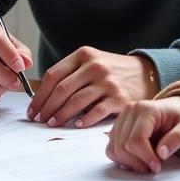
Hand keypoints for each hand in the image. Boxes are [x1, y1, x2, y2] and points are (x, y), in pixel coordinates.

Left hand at [27, 48, 158, 127]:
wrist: (146, 73)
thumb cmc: (112, 71)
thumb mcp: (92, 61)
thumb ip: (71, 73)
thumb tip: (44, 96)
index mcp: (83, 54)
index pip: (53, 75)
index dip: (39, 94)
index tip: (33, 108)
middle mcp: (95, 66)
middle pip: (62, 89)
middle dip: (46, 107)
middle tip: (38, 119)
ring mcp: (108, 82)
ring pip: (76, 101)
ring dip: (61, 115)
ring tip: (52, 123)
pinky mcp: (120, 98)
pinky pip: (97, 111)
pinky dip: (84, 120)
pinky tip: (76, 125)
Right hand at [106, 97, 179, 173]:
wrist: (176, 108)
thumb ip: (177, 139)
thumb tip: (161, 153)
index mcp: (145, 109)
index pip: (136, 139)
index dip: (146, 157)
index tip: (157, 167)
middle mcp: (129, 111)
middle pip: (123, 145)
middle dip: (138, 162)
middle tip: (153, 167)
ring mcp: (121, 119)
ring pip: (115, 149)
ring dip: (129, 162)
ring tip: (146, 164)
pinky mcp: (117, 127)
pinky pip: (111, 148)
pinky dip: (121, 159)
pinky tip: (136, 160)